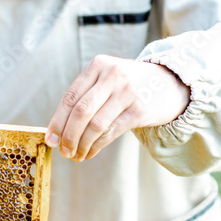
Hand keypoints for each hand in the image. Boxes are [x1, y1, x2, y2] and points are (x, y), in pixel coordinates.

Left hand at [46, 55, 189, 160]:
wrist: (170, 82)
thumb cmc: (129, 84)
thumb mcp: (107, 78)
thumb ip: (85, 96)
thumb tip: (57, 130)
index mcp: (98, 65)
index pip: (71, 97)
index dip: (57, 121)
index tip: (50, 139)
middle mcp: (113, 76)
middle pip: (81, 112)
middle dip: (68, 135)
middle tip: (62, 151)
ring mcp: (128, 93)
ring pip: (95, 125)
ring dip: (81, 144)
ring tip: (75, 155)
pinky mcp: (140, 111)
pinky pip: (111, 133)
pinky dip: (96, 146)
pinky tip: (89, 153)